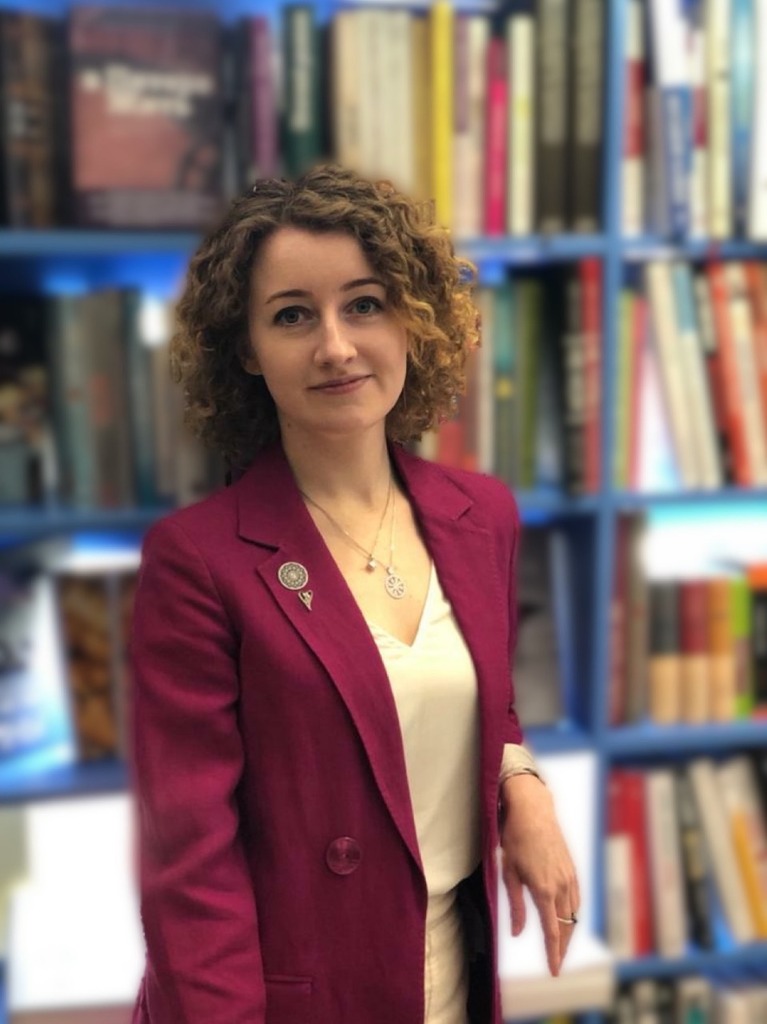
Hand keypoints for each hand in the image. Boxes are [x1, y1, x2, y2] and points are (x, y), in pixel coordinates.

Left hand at [499, 773, 579, 976]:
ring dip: (569, 931)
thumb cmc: (516, 839)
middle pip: (567, 927)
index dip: (553, 954)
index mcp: (544, 890)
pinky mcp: (572, 869)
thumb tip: (518, 933)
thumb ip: (516, 906)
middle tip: (556, 964)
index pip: (553, 932)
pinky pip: (577, 898)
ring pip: (574, 913)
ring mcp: (569, 877)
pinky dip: (573, 913)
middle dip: (562, 948)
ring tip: (560, 945)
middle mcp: (561, 886)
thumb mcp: (509, 873)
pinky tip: (567, 918)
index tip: (553, 971)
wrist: (533, 811)